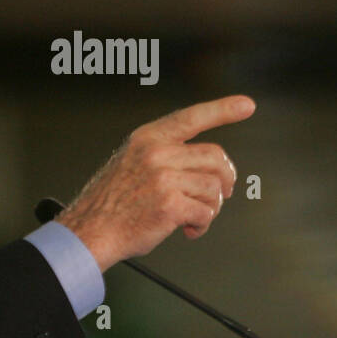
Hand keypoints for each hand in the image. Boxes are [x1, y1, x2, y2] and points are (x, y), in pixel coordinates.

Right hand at [56, 95, 254, 270]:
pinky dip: (201, 225)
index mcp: (147, 138)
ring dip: (210, 207)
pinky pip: (206, 212)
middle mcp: (157, 152)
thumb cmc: (111, 203)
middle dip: (225, 179)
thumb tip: (208, 166)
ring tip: (193, 217)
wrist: (89, 231)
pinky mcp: (170, 204)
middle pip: (215, 157)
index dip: (223, 109)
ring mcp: (163, 178)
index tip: (246, 105)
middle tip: (223, 194)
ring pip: (213, 187)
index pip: (192, 117)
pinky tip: (188, 229)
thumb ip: (166, 155)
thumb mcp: (132, 161)